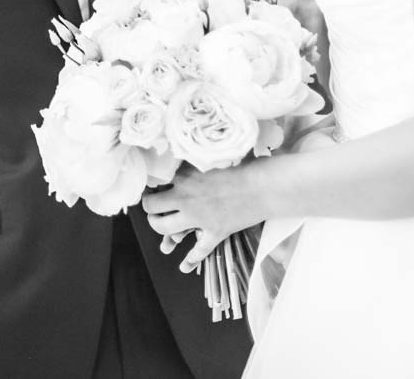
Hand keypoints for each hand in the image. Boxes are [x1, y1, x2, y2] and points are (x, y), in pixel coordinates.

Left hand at [141, 164, 267, 269]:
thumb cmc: (243, 163)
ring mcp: (199, 218)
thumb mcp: (212, 155)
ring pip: (166, 228)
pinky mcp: (215, 232)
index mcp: (184, 176)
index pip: (155, 180)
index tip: (151, 182)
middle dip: (149, 207)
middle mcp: (185, 198)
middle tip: (152, 205)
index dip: (152, 182)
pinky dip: (191, 259)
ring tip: (159, 224)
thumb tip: (180, 147)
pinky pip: (198, 250)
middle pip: (152, 207)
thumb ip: (194, 157)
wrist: (264, 186)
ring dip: (159, 228)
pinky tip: (184, 266)